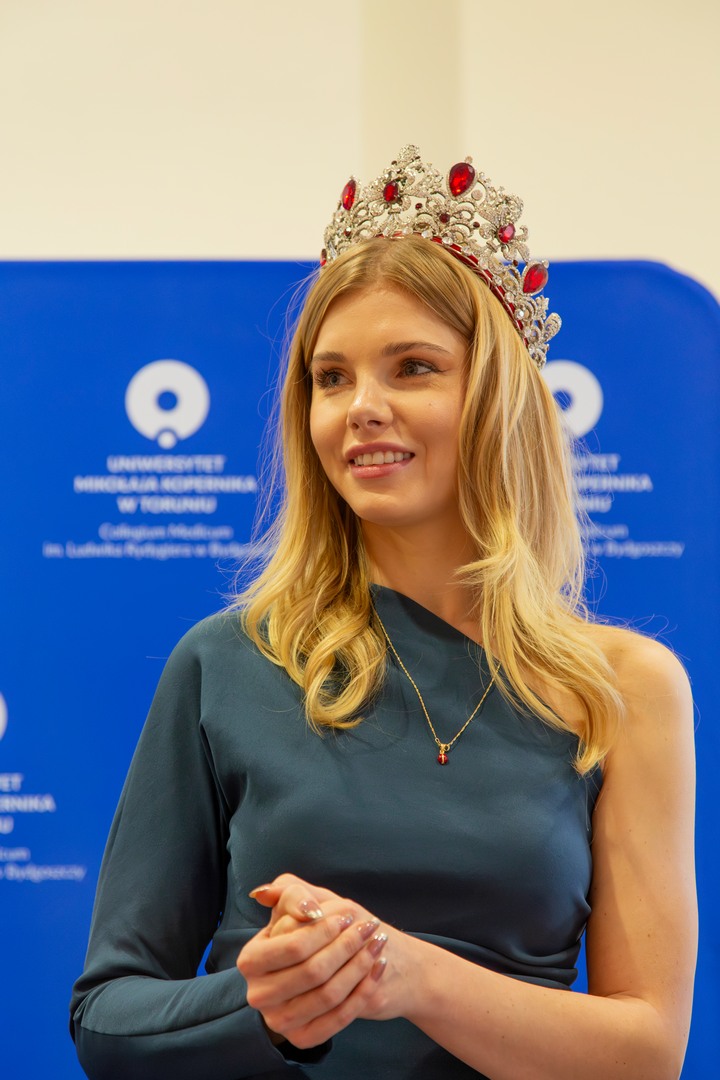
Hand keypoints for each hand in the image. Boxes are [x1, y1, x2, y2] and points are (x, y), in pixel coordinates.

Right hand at [237, 874, 408, 1048]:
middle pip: (313, 972)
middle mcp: (258, 995)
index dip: (323, 931)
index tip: (347, 916)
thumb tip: (306, 908)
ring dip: (359, 966)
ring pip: (328, 995)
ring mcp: (278, 1021)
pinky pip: (339, 1018)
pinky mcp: (302, 1038)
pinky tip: (378, 966)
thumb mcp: (295, 902)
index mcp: (250, 961)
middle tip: (368, 928)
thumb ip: (292, 894)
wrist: (323, 963)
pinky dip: (364, 991)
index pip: (292, 947)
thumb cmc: (306, 928)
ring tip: (377, 943)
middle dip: (346, 947)